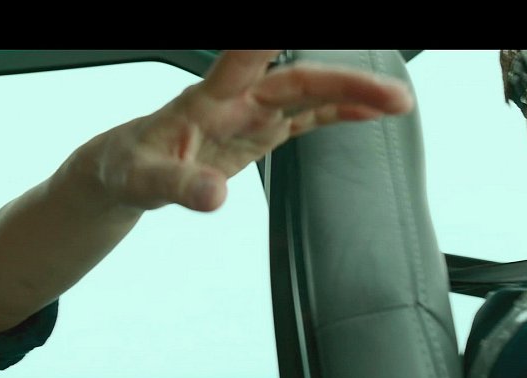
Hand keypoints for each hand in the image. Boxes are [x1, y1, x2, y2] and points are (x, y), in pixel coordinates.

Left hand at [86, 50, 413, 211]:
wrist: (128, 169)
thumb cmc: (130, 165)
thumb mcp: (143, 181)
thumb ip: (178, 185)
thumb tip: (214, 196)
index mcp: (207, 100)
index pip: (246, 56)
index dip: (270, 41)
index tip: (292, 33)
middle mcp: (236, 99)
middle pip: (298, 79)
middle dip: (344, 80)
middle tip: (392, 93)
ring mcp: (251, 114)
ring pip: (310, 94)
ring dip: (353, 95)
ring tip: (398, 102)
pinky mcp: (259, 131)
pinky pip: (306, 118)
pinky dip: (338, 114)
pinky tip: (369, 113)